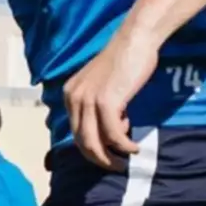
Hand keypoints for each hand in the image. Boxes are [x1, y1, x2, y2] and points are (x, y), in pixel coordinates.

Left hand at [62, 30, 158, 170]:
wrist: (136, 40)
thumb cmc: (124, 60)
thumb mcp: (100, 83)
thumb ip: (96, 104)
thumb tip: (104, 133)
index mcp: (70, 93)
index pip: (75, 132)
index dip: (91, 148)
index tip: (108, 154)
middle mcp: (74, 97)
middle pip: (82, 141)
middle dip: (99, 158)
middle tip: (117, 165)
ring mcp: (88, 100)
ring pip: (94, 143)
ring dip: (111, 158)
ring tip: (126, 161)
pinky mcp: (106, 102)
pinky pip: (113, 136)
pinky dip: (124, 146)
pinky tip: (134, 147)